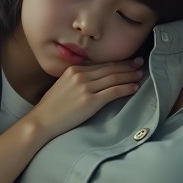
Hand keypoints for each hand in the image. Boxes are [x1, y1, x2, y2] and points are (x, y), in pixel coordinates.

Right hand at [29, 57, 143, 139]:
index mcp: (74, 69)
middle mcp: (81, 75)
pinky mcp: (90, 102)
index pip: (101, 64)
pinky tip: (134, 88)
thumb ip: (76, 79)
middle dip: (127, 66)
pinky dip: (126, 88)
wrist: (42, 121)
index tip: (128, 61)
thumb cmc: (51, 107)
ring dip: (129, 76)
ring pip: (114, 78)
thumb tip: (93, 79)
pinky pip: (113, 92)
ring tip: (140, 75)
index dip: (117, 62)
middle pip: (110, 68)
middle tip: (140, 63)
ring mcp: (86, 88)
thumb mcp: (62, 85)